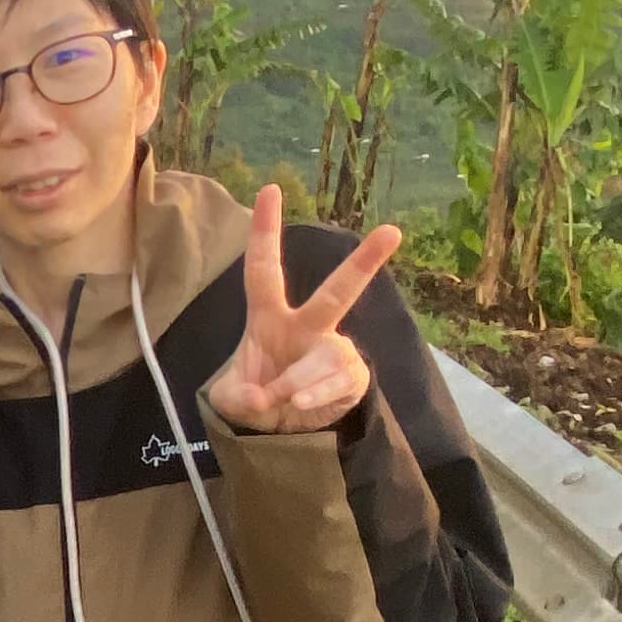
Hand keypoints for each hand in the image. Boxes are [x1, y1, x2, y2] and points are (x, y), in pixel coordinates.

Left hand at [204, 185, 399, 433]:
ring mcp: (332, 350)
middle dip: (365, 262)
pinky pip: (341, 380)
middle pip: (338, 291)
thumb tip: (260, 396)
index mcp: (269, 317)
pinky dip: (317, 394)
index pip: (263, 269)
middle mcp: (306, 326)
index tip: (269, 189)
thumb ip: (236, 396)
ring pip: (328, 354)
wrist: (280, 432)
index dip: (264, 231)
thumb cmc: (254, 396)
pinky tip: (302, 402)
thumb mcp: (229, 399)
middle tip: (392, 231)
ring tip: (284, 397)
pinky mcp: (352, 376)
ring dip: (299, 380)